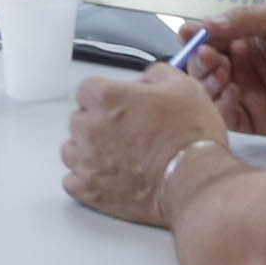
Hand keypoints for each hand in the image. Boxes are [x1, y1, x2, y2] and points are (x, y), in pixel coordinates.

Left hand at [60, 63, 232, 226]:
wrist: (194, 179)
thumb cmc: (189, 137)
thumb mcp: (183, 86)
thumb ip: (156, 75)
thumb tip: (147, 78)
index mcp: (107, 98)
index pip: (87, 89)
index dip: (105, 96)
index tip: (117, 104)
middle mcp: (90, 127)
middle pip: (79, 119)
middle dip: (98, 123)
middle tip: (125, 132)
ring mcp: (87, 160)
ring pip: (71, 149)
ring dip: (88, 150)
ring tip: (115, 155)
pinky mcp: (90, 189)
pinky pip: (72, 181)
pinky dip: (85, 179)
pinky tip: (106, 176)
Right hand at [189, 4, 265, 137]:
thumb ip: (242, 20)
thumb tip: (203, 26)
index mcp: (246, 41)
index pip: (210, 41)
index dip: (197, 38)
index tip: (190, 34)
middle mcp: (243, 68)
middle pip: (205, 69)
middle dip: (200, 62)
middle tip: (208, 56)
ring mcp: (248, 95)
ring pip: (211, 93)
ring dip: (208, 82)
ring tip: (221, 72)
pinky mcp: (257, 121)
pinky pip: (229, 117)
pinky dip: (222, 106)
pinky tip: (233, 92)